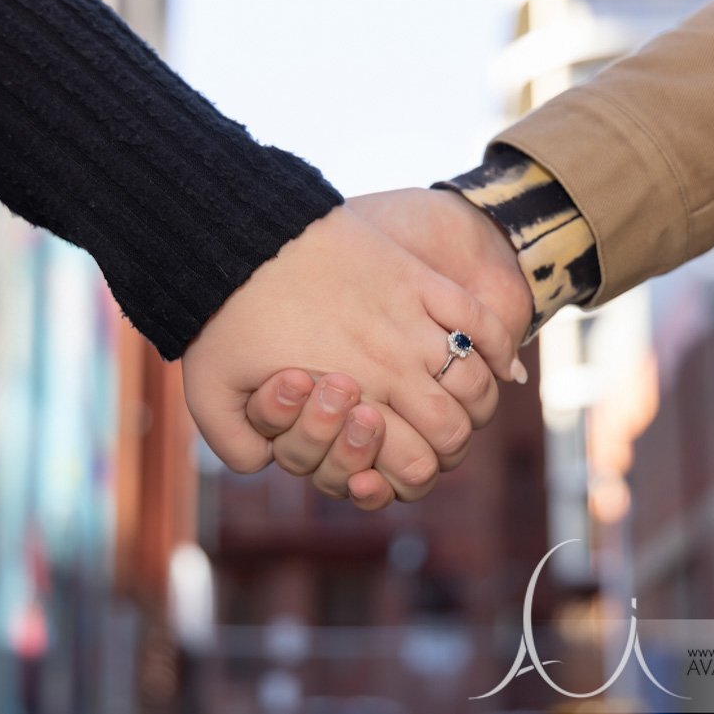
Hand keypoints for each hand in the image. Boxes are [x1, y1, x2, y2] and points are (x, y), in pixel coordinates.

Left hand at [182, 205, 519, 501]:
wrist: (239, 236)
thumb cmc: (222, 318)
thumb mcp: (213, 399)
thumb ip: (242, 449)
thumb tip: (274, 466)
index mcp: (352, 402)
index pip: (418, 469)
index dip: (413, 477)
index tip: (396, 462)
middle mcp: (394, 366)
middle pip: (456, 433)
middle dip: (448, 446)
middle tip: (428, 436)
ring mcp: (413, 320)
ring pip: (477, 384)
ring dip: (475, 402)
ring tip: (458, 400)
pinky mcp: (419, 280)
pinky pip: (481, 320)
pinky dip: (500, 346)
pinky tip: (500, 363)